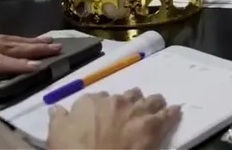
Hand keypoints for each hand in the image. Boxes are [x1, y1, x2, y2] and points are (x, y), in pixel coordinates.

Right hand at [47, 88, 181, 149]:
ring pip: (149, 100)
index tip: (101, 117)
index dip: (100, 108)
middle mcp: (115, 100)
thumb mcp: (56, 136)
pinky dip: (171, 112)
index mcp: (90, 101)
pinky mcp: (153, 124)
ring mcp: (136, 110)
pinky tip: (175, 111)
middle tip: (128, 115)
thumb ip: (59, 120)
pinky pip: (167, 113)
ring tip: (154, 109)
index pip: (95, 98)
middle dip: (128, 103)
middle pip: (126, 96)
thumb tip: (56, 108)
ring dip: (150, 104)